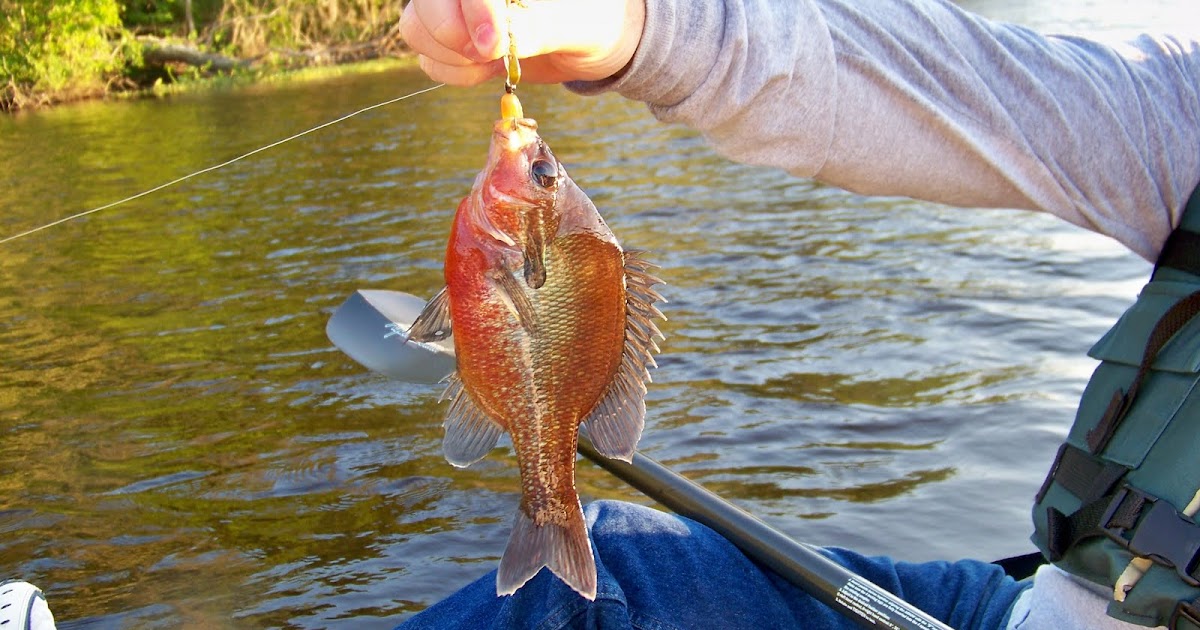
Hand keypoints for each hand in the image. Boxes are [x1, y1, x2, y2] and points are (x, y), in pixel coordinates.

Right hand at [399, 0, 645, 85]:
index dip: (474, 11)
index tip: (493, 47)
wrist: (594, 42)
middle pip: (426, 4)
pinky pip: (429, 58)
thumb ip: (540, 27)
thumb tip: (495, 41)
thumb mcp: (578, 25)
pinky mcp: (453, 38)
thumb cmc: (594, 22)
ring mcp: (456, 8)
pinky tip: (487, 70)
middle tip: (493, 56)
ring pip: (417, 28)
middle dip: (452, 35)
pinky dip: (454, 72)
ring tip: (494, 62)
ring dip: (451, 56)